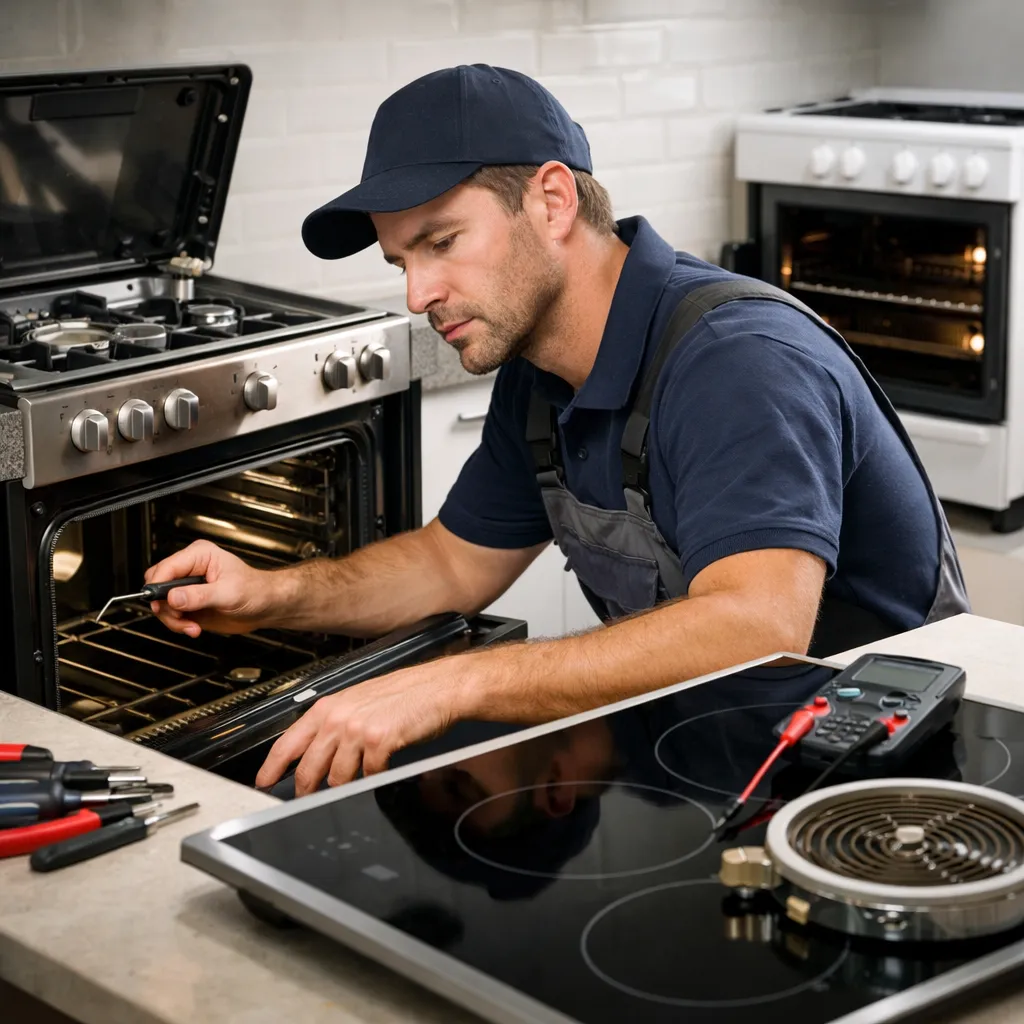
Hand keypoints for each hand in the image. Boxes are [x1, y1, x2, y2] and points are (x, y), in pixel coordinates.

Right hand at [144, 540, 274, 637]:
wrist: (265, 606)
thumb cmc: (255, 591)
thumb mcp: (228, 593)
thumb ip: (199, 595)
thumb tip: (173, 597)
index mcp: (199, 555)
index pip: (165, 568)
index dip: (158, 587)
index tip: (161, 604)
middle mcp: (190, 569)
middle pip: (157, 585)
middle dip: (165, 606)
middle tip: (180, 617)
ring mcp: (188, 587)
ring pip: (161, 603)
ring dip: (173, 619)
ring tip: (192, 627)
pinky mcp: (189, 602)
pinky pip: (170, 614)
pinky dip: (178, 624)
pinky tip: (193, 628)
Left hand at [255, 657, 470, 794]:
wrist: (437, 687)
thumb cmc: (403, 694)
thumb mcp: (360, 702)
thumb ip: (336, 723)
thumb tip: (319, 752)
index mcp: (328, 707)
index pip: (288, 742)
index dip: (272, 766)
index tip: (263, 781)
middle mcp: (338, 718)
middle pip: (308, 768)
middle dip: (306, 790)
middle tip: (307, 799)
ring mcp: (357, 730)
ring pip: (336, 777)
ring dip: (346, 784)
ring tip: (358, 777)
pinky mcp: (378, 742)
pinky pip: (368, 775)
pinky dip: (374, 777)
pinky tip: (382, 767)